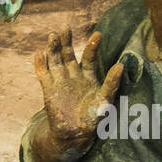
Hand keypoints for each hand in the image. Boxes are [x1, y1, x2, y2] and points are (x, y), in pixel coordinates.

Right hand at [33, 26, 124, 148]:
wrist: (74, 133)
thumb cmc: (93, 118)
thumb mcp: (106, 100)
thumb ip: (111, 83)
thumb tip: (121, 65)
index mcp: (88, 76)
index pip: (89, 56)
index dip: (93, 45)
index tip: (98, 34)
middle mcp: (72, 75)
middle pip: (68, 53)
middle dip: (66, 41)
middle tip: (65, 28)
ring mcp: (59, 80)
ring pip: (54, 60)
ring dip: (52, 48)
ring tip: (52, 35)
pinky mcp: (48, 88)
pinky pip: (43, 73)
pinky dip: (40, 64)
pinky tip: (40, 54)